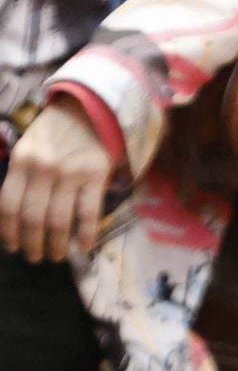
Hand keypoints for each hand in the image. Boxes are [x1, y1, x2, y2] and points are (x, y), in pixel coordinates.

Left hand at [0, 95, 114, 262]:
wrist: (89, 113)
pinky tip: (83, 248)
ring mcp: (70, 174)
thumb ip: (21, 177)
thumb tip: (16, 216)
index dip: (8, 231)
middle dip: (32, 243)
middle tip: (35, 257)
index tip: (12, 247)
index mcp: (21, 162)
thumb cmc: (55, 135)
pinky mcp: (95, 177)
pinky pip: (89, 214)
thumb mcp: (28, 150)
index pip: (8, 204)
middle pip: (32, 217)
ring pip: (59, 220)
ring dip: (56, 245)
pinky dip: (86, 235)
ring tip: (55, 257)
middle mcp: (43, 169)